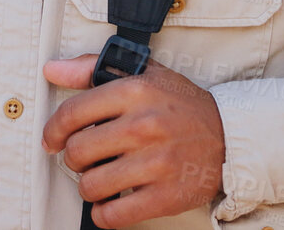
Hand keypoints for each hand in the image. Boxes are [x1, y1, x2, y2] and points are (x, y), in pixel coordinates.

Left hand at [41, 54, 225, 227]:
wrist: (231, 137)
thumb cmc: (182, 105)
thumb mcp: (144, 73)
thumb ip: (93, 68)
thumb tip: (53, 70)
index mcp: (135, 91)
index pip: (73, 114)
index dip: (53, 131)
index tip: (51, 140)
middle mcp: (144, 125)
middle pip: (77, 153)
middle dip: (74, 159)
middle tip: (85, 159)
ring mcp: (156, 163)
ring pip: (91, 186)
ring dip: (89, 186)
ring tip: (100, 179)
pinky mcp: (166, 195)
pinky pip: (114, 215)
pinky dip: (104, 214)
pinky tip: (110, 203)